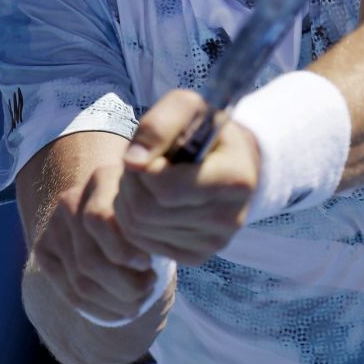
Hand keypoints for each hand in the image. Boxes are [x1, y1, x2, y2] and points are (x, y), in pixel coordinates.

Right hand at [32, 162, 165, 324]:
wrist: (109, 201)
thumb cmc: (144, 206)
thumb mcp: (152, 201)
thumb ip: (152, 220)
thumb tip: (153, 258)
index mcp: (99, 179)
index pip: (98, 221)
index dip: (124, 251)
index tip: (149, 263)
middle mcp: (69, 201)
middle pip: (89, 260)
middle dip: (124, 284)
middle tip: (150, 287)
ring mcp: (53, 227)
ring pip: (81, 282)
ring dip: (115, 301)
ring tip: (140, 300)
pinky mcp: (44, 252)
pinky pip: (69, 294)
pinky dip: (100, 310)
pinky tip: (121, 312)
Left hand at [115, 90, 260, 264]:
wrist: (229, 159)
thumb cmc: (204, 129)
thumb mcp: (187, 107)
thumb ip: (159, 126)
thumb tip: (132, 163)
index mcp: (235, 179)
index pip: (166, 189)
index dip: (145, 168)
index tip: (151, 151)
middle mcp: (229, 218)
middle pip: (147, 211)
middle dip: (131, 183)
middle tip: (140, 163)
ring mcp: (214, 242)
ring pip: (139, 229)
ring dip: (128, 198)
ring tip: (145, 178)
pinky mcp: (197, 256)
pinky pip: (143, 243)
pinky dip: (134, 218)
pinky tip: (149, 198)